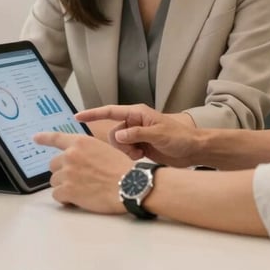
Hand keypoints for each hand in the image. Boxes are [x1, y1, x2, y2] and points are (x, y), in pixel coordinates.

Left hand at [33, 132, 131, 212]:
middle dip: (62, 172)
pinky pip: (57, 195)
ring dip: (64, 186)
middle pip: (53, 165)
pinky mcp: (68, 190)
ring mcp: (68, 173)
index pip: (57, 138)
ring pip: (54, 181)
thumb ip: (86, 151)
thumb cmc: (121, 168)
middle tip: (77, 179)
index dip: (44, 138)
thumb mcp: (103, 149)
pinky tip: (78, 199)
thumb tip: (77, 159)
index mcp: (80, 142)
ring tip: (82, 190)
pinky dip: (65, 199)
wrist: (129, 184)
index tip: (35, 138)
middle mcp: (71, 155)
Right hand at [76, 104, 201, 166]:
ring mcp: (136, 135)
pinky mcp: (139, 147)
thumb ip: (138, 134)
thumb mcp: (159, 134)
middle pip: (113, 133)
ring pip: (117, 145)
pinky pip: (124, 152)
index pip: (111, 111)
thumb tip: (119, 136)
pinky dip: (130, 157)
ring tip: (140, 155)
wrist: (192, 150)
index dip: (93, 114)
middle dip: (119, 144)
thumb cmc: (180, 137)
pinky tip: (142, 158)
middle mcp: (134, 123)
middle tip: (135, 151)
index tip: (77, 117)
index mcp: (138, 113)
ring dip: (125, 152)